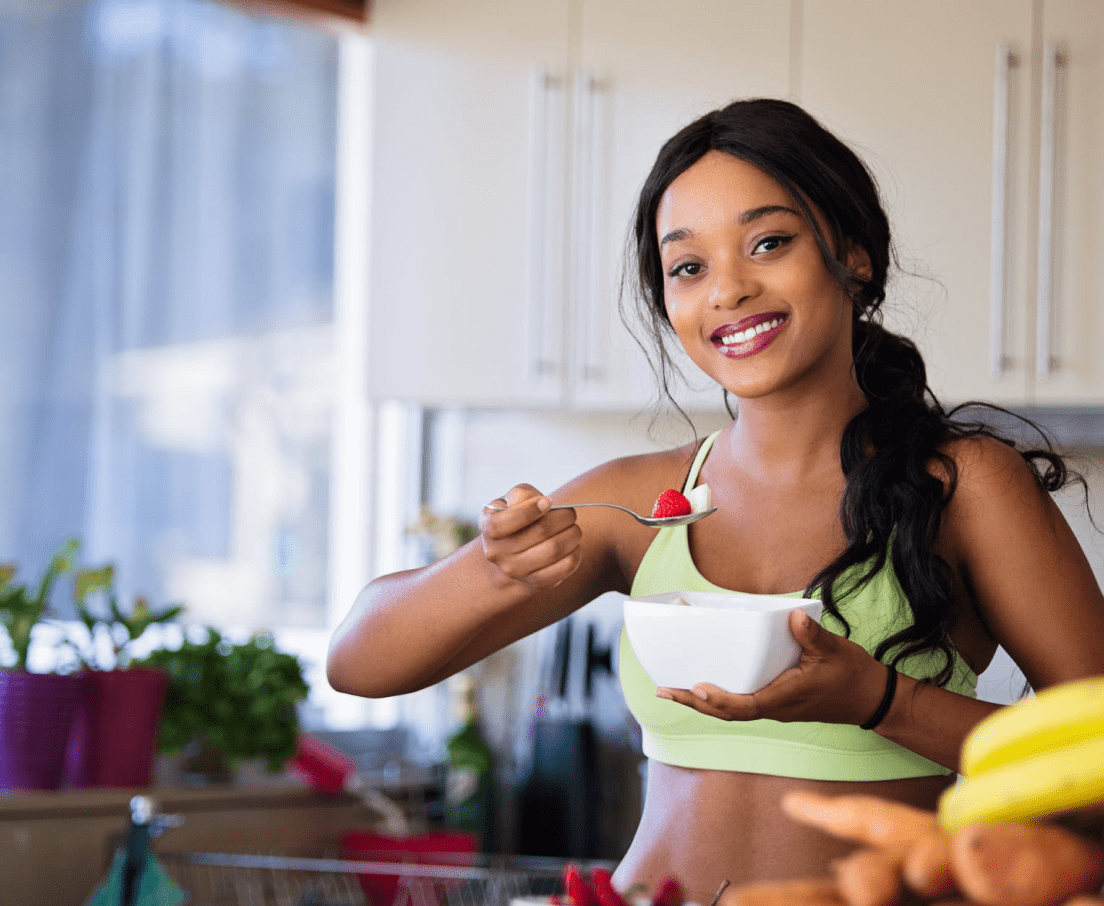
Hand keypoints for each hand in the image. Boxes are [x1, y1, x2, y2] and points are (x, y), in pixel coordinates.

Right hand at [480, 484, 582, 590]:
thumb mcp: (512, 501)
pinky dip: (575, 552)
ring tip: (574, 528)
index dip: (528, 511)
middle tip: (570, 513)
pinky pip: (565, 567)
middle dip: (563, 517)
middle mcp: (497, 553)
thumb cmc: (516, 517)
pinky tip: (573, 545)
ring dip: (572, 534)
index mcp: (487, 526)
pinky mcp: (536, 583)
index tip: (548, 501)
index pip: (502, 524)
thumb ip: (519, 494)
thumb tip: (522, 499)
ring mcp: (515, 571)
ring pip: (554, 550)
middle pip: (540, 532)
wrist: (513, 555)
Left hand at [655, 609, 887, 725]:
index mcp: (786, 697)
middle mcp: (775, 707)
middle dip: (694, 704)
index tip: (697, 688)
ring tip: (670, 691)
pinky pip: (739, 705)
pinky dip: (716, 699)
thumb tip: (792, 616)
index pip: (746, 706)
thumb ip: (811, 635)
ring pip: (730, 711)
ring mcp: (773, 707)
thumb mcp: (834, 650)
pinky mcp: (774, 702)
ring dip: (700, 703)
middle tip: (664, 691)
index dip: (720, 700)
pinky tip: (701, 688)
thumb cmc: (851, 674)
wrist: (869, 698)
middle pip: (727, 713)